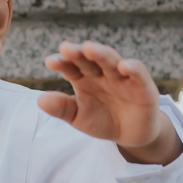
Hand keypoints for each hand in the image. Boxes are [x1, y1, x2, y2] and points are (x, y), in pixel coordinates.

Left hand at [39, 41, 181, 164]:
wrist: (131, 134)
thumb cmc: (102, 120)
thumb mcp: (79, 118)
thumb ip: (61, 109)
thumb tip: (40, 100)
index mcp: (84, 78)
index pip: (71, 67)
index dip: (62, 63)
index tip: (51, 62)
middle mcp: (102, 73)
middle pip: (90, 59)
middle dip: (79, 53)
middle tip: (67, 48)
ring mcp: (122, 77)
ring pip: (111, 60)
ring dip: (101, 54)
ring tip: (89, 48)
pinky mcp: (142, 85)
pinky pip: (138, 73)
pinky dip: (133, 68)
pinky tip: (124, 66)